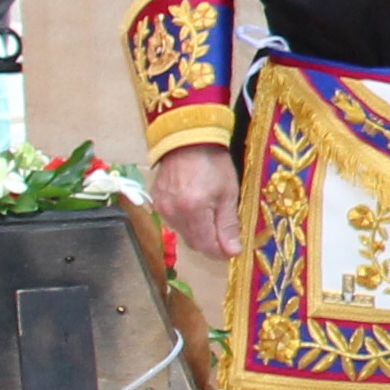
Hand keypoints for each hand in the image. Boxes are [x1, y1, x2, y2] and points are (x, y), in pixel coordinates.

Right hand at [152, 141, 238, 278]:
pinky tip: (196, 207)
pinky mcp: (156, 201)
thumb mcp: (228, 192)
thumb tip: (233, 252)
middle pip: (193, 243)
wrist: (188, 137)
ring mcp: (162, 207)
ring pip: (183, 233)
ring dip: (198, 232)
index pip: (206, 245)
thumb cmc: (213, 162)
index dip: (220, 251)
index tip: (232, 249)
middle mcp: (173, 212)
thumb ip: (228, 224)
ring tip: (211, 215)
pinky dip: (187, 221)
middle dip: (210, 242)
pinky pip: (173, 221)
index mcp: (193, 210)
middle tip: (225, 233)